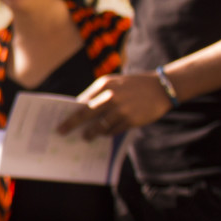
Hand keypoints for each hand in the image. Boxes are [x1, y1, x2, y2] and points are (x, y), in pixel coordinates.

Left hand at [57, 73, 172, 139]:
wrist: (160, 88)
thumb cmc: (132, 86)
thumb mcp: (113, 83)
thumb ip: (97, 94)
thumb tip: (81, 109)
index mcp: (104, 85)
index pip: (82, 102)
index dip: (70, 113)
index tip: (60, 121)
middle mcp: (111, 97)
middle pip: (85, 114)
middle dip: (71, 124)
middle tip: (61, 132)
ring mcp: (121, 110)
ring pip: (100, 126)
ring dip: (91, 133)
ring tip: (85, 137)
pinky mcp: (131, 120)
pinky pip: (113, 130)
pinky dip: (107, 133)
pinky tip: (104, 134)